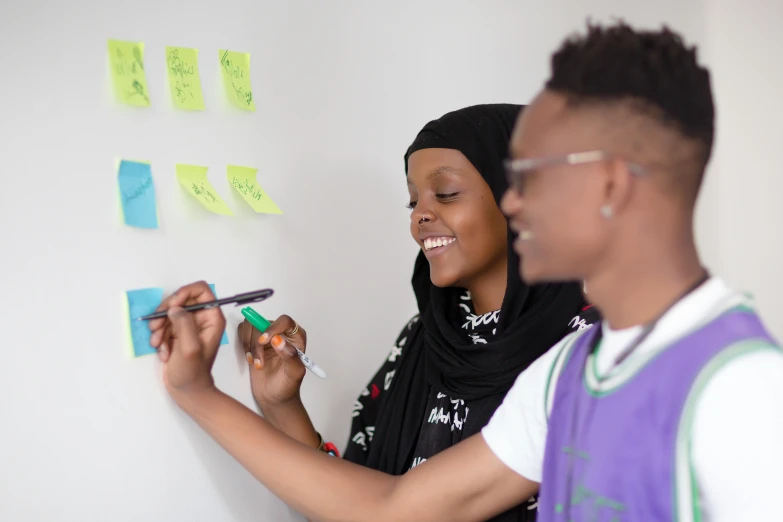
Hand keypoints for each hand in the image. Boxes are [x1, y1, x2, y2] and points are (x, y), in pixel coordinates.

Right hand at [149, 281, 225, 399]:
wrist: (186, 390)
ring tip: (158, 343)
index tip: (172, 306)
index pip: (201, 289)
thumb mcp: (190, 348)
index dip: (185, 292)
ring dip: (159, 327)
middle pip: (181, 298)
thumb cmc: (192, 371)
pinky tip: (162, 351)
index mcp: (212, 318)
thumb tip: (174, 308)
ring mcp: (188, 325)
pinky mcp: (177, 333)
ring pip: (169, 312)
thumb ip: (184, 324)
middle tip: (156, 327)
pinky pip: (164, 324)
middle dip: (166, 312)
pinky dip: (159, 336)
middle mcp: (201, 318)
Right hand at [237, 314, 306, 406]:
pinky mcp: (253, 342)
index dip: (272, 328)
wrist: (274, 397)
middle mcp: (281, 332)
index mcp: (296, 337)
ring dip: (249, 345)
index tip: (263, 341)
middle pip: (262, 322)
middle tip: (258, 362)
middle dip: (257, 342)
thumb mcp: (294, 373)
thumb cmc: (287, 386)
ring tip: (255, 363)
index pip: (284, 321)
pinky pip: (243, 332)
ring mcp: (266, 336)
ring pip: (250, 326)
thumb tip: (278, 340)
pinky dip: (243, 345)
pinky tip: (250, 359)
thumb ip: (290, 356)